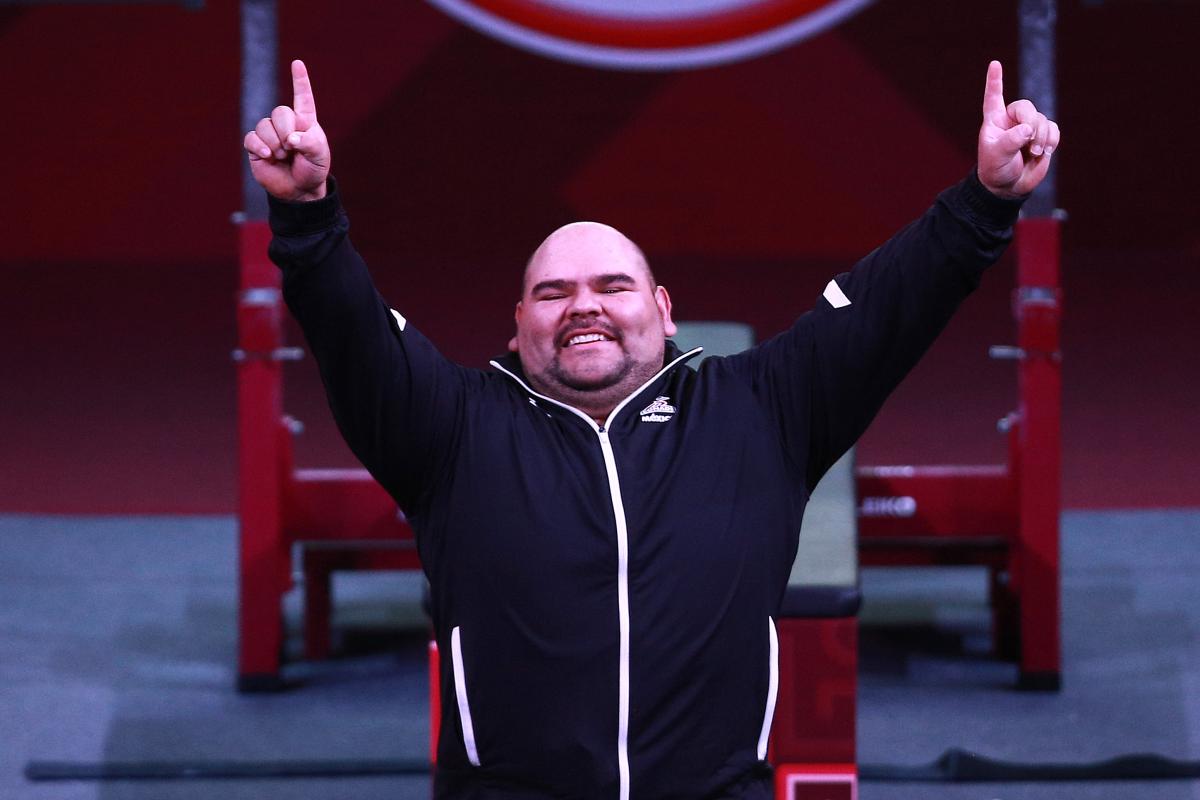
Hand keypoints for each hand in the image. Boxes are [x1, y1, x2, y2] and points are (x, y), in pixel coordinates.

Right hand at [243, 59, 329, 200]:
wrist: (300, 191)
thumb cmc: (313, 169)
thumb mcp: (319, 155)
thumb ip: (309, 143)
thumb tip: (291, 139)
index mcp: (304, 121)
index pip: (302, 97)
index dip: (300, 81)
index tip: (298, 64)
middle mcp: (286, 124)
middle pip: (279, 112)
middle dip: (286, 130)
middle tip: (292, 148)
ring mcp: (269, 134)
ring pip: (265, 125)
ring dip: (275, 142)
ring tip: (283, 156)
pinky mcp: (256, 146)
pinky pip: (251, 138)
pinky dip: (260, 146)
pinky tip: (268, 156)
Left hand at [977, 60, 1060, 198]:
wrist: (1009, 187)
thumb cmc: (996, 170)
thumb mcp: (996, 157)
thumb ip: (1010, 141)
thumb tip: (1028, 129)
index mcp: (994, 121)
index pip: (994, 97)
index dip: (995, 81)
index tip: (994, 64)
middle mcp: (1011, 120)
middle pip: (1026, 107)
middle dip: (1031, 123)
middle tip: (1029, 143)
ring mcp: (1028, 127)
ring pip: (1042, 120)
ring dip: (1041, 137)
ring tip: (1034, 153)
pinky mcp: (1043, 136)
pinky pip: (1053, 129)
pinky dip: (1052, 139)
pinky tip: (1045, 151)